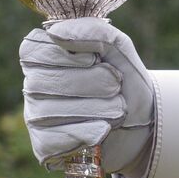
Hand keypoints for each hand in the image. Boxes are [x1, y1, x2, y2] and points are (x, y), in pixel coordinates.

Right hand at [20, 17, 155, 176]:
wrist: (145, 124)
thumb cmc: (127, 81)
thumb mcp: (119, 48)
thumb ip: (93, 31)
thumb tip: (55, 33)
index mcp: (43, 56)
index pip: (34, 50)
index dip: (70, 55)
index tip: (96, 59)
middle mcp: (33, 86)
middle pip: (48, 81)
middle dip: (95, 82)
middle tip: (116, 87)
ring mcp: (35, 117)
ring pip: (53, 111)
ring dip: (99, 109)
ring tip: (117, 109)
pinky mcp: (43, 146)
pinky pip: (55, 139)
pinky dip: (88, 133)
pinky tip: (103, 130)